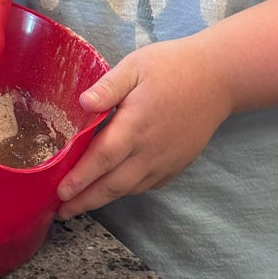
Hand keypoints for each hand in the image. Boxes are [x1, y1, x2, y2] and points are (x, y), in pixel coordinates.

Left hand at [55, 39, 234, 216]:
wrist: (218, 78)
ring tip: (81, 203)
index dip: (80, 178)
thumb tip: (81, 103)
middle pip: (113, 185)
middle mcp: (150, 151)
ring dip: (104, 198)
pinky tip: (114, 188)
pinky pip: (147, 185)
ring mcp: (166, 161)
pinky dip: (127, 190)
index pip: (101, 159)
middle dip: (85, 200)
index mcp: (135, 125)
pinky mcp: (177, 164)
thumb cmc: (172, 67)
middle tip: (62, 211)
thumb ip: (108, 87)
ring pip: (130, 188)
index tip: (60, 193)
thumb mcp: (135, 66)